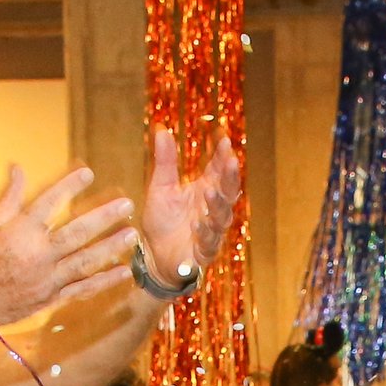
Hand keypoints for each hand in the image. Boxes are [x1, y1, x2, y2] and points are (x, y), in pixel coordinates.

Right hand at [0, 162, 133, 332]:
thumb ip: (10, 198)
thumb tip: (18, 168)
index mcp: (19, 232)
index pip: (49, 202)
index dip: (69, 186)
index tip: (88, 172)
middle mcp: (36, 254)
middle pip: (77, 232)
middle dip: (104, 217)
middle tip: (127, 205)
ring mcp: (46, 279)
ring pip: (85, 261)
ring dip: (111, 247)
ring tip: (132, 235)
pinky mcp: (49, 298)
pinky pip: (82, 289)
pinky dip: (104, 281)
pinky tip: (123, 272)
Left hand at [137, 127, 243, 284]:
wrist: (154, 257)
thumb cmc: (162, 222)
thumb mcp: (160, 187)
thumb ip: (165, 161)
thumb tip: (161, 128)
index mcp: (205, 190)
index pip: (219, 170)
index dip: (223, 155)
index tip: (224, 138)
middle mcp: (212, 210)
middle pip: (228, 191)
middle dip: (230, 177)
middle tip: (231, 160)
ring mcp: (211, 231)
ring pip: (221, 217)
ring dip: (217, 204)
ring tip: (210, 191)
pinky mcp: (203, 252)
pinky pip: (208, 242)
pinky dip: (203, 232)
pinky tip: (197, 223)